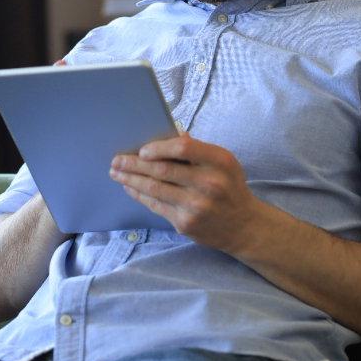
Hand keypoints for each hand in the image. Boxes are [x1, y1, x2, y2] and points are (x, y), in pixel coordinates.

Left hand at [108, 132, 261, 255]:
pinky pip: (155, 205)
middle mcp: (209, 184)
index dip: (159, 148)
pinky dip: (139, 195)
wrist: (244, 226)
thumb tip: (171, 135)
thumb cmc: (229, 187)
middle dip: (134, 164)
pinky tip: (130, 187)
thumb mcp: (222, 163)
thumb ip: (197, 149)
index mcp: (219, 162)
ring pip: (154, 189)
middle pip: (162, 170)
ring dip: (131, 179)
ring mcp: (196, 206)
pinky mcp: (186, 223)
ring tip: (116, 173)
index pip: (183, 149)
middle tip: (117, 160)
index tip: (142, 150)